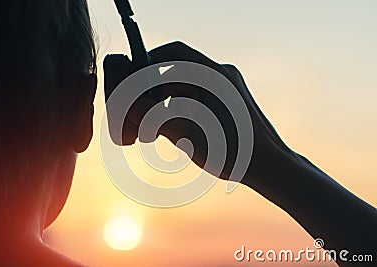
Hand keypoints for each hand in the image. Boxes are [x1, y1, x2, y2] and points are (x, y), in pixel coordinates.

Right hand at [104, 41, 296, 183]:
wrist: (271, 165)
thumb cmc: (233, 152)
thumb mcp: (188, 135)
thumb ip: (155, 118)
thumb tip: (131, 106)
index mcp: (213, 76)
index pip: (174, 53)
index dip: (149, 62)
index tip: (134, 79)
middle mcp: (223, 75)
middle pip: (179, 69)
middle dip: (157, 87)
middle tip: (143, 108)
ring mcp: (230, 87)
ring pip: (189, 83)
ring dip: (170, 98)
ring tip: (157, 124)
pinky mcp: (233, 100)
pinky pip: (201, 94)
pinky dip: (184, 104)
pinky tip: (177, 126)